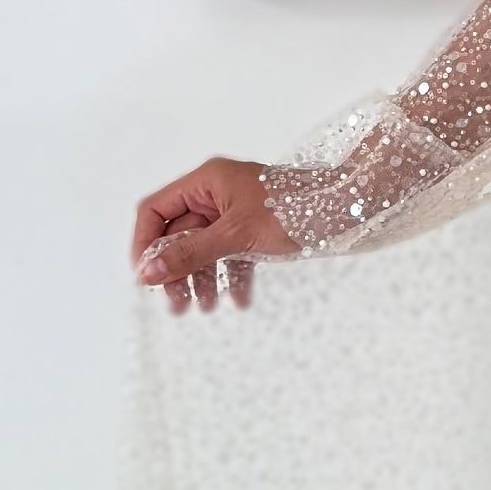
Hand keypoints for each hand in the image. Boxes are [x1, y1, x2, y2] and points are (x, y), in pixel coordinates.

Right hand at [131, 156, 291, 313]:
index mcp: (206, 181)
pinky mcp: (255, 227)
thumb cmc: (292, 210)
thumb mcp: (235, 235)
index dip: (145, 244)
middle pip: (179, 234)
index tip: (145, 278)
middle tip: (177, 305)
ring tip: (206, 308)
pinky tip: (237, 300)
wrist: (345, 208)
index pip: (156, 210)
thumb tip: (148, 271)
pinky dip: (232, 276)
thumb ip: (189, 253)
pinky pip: (232, 253)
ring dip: (202, 278)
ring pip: (205, 248)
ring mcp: (236, 210)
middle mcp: (216, 193)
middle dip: (176, 270)